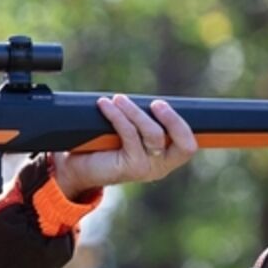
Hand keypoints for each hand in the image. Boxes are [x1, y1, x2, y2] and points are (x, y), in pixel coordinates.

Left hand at [52, 95, 197, 199]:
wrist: (80, 166)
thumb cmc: (106, 145)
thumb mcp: (131, 132)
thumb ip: (144, 120)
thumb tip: (149, 100)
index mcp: (167, 158)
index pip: (188, 145)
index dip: (182, 125)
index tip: (160, 104)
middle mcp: (162, 166)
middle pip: (181, 142)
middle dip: (171, 119)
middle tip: (155, 103)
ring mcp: (147, 168)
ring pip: (153, 134)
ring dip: (135, 111)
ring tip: (118, 99)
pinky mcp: (130, 167)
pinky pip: (129, 134)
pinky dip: (117, 115)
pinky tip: (104, 105)